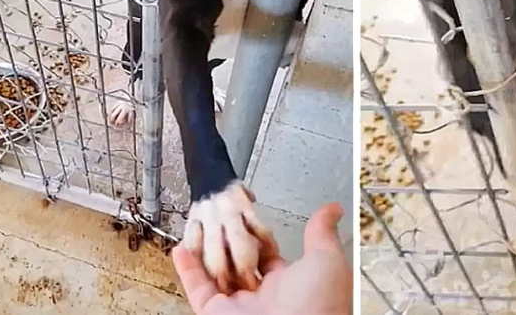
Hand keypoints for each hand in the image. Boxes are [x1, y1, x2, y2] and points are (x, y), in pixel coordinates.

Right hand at [173, 203, 351, 314]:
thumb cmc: (318, 306)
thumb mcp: (327, 261)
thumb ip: (322, 234)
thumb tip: (333, 210)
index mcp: (291, 286)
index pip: (268, 255)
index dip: (259, 233)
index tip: (249, 212)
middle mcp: (262, 298)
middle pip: (240, 262)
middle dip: (230, 240)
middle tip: (220, 215)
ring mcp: (238, 307)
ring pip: (217, 273)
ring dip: (207, 249)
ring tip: (198, 224)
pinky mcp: (215, 314)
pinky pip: (198, 290)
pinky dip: (188, 270)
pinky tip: (182, 250)